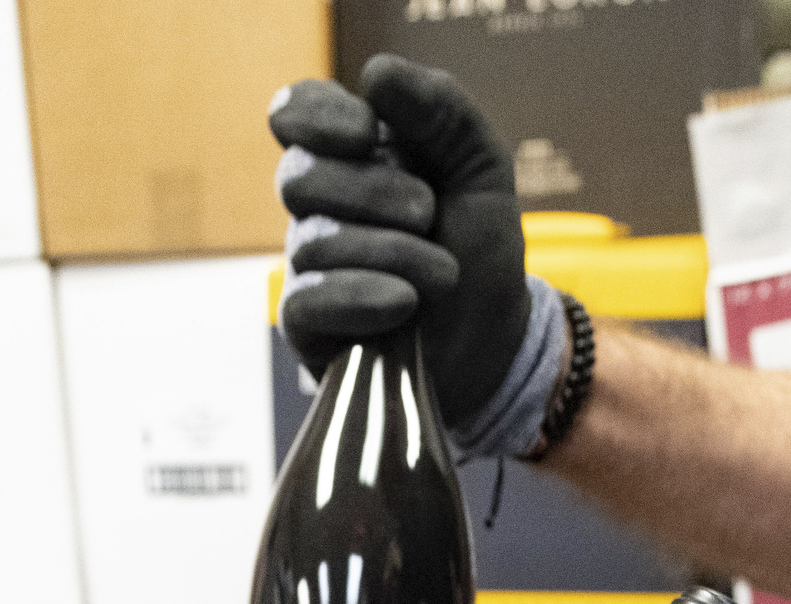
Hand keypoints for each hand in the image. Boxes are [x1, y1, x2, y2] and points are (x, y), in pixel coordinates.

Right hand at [269, 57, 559, 456]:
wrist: (495, 342)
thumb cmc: (479, 251)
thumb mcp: (482, 170)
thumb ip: (443, 111)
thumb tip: (376, 73)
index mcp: (351, 155)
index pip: (295, 112)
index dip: (319, 117)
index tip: (367, 134)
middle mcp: (319, 205)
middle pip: (301, 175)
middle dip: (375, 193)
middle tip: (428, 214)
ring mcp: (308, 264)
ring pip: (314, 242)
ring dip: (395, 254)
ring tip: (442, 275)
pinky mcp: (306, 325)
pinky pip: (309, 300)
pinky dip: (364, 297)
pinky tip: (405, 305)